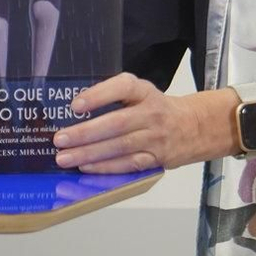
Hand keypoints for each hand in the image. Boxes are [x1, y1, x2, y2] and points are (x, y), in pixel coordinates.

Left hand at [51, 72, 237, 173]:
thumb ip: (115, 97)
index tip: (75, 105)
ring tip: (65, 157)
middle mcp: (152, 113)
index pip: (123, 87)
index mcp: (145, 91)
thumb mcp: (142, 93)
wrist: (195, 126)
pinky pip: (128, 164)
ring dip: (89, 153)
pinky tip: (86, 167)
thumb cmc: (159, 108)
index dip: (99, 95)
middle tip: (60, 139)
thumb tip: (75, 111)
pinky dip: (106, 167)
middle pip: (117, 123)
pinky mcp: (156, 158)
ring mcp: (155, 137)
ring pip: (120, 147)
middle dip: (85, 133)